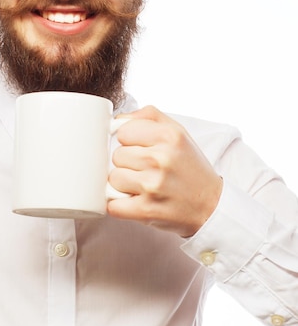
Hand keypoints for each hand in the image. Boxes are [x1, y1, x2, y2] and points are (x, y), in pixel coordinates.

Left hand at [107, 106, 222, 237]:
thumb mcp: (178, 132)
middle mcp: (161, 159)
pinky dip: (119, 205)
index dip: (129, 142)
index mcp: (169, 136)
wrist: (211, 206)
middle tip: (147, 170)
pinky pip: (113, 204)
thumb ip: (148, 116)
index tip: (142, 149)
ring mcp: (153, 185)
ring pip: (113, 178)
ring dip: (124, 184)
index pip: (123, 132)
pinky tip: (134, 202)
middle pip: (117, 155)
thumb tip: (118, 118)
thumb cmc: (189, 168)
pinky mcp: (146, 209)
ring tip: (143, 186)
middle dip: (128, 163)